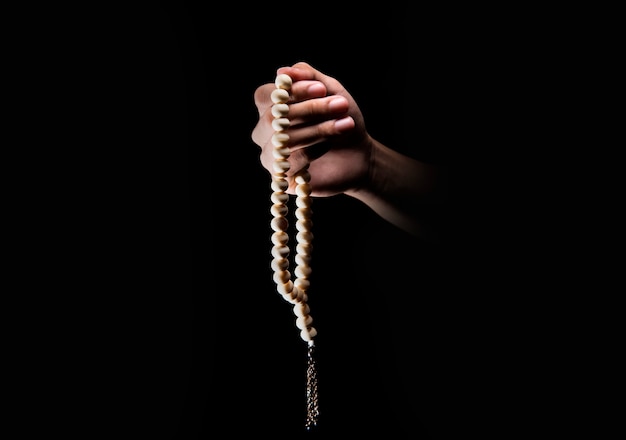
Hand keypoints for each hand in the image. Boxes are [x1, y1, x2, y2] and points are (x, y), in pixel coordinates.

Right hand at [251, 61, 373, 196]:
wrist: (360, 155)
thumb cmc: (342, 118)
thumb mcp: (332, 91)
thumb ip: (309, 76)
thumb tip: (282, 71)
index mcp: (272, 107)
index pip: (266, 95)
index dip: (292, 91)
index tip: (321, 89)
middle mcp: (265, 131)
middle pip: (274, 117)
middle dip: (310, 109)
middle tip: (341, 104)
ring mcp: (272, 156)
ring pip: (283, 140)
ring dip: (318, 129)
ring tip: (345, 124)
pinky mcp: (283, 178)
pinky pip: (292, 162)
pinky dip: (313, 151)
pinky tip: (329, 146)